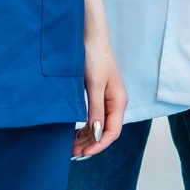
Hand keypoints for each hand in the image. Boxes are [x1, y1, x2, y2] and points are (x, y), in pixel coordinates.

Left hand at [74, 36, 126, 157]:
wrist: (90, 36)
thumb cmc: (94, 57)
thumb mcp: (95, 84)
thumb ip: (96, 109)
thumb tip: (98, 132)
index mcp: (119, 101)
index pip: (113, 132)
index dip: (99, 145)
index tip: (83, 153)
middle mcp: (114, 103)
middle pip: (106, 131)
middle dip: (91, 144)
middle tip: (72, 153)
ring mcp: (106, 100)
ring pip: (99, 126)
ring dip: (87, 138)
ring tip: (71, 146)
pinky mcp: (97, 95)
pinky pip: (94, 118)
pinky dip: (86, 128)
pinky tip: (75, 133)